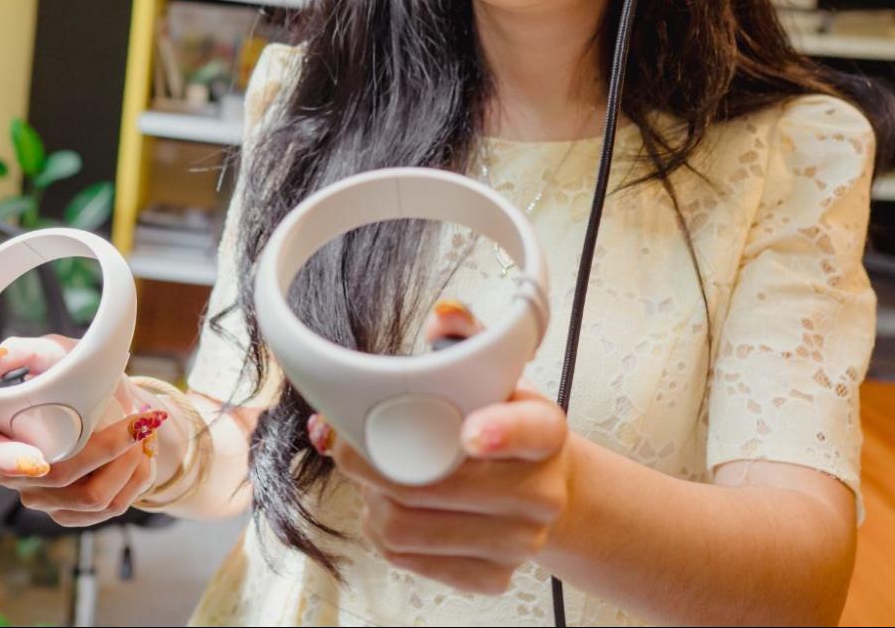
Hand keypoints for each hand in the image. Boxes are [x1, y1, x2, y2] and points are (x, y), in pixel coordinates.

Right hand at [0, 335, 168, 526]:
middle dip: (105, 449)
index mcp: (0, 433)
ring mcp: (45, 498)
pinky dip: (136, 479)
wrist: (114, 403)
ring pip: (90, 497)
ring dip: (127, 463)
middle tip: (137, 421)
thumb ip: (24, 351)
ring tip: (143, 432)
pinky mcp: (74, 512)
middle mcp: (17, 474)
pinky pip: (110, 507)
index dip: (10, 461)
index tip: (40, 459)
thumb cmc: (76, 373)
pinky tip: (143, 454)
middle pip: (57, 476)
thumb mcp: (56, 354)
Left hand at [318, 301, 572, 595]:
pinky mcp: (492, 577)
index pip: (531, 431)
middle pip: (438, 485)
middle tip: (347, 443)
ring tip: (371, 476)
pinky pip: (409, 560)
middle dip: (374, 463)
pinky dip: (382, 533)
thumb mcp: (495, 376)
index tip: (470, 432)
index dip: (500, 432)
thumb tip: (444, 316)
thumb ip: (468, 339)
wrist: (535, 490)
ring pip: (410, 527)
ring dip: (371, 499)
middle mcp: (542, 493)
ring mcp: (519, 542)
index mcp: (547, 431)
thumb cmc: (502, 424)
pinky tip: (387, 508)